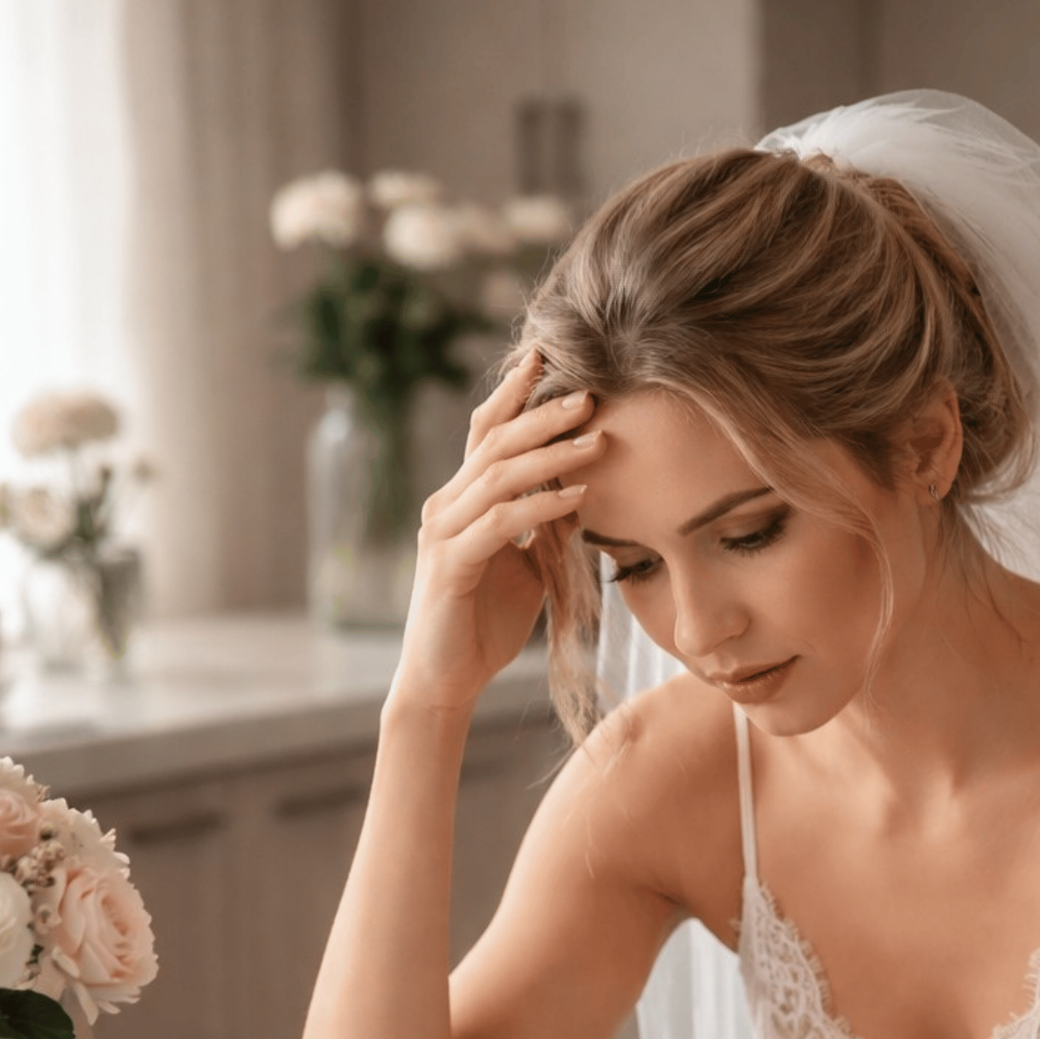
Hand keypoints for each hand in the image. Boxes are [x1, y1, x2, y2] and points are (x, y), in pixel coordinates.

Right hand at [389, 350, 602, 717]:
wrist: (445, 680)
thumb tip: (581, 494)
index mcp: (459, 500)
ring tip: (596, 438)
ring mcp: (443, 533)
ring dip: (551, 455)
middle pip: (493, 442)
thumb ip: (542, 527)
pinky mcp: (450, 565)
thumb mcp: (523, 565)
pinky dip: (541, 506)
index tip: (548, 358)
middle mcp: (444, 506)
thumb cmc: (483, 624)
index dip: (514, 394)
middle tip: (588, 392)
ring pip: (497, 475)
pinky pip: (500, 523)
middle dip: (541, 413)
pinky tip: (577, 498)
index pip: (485, 433)